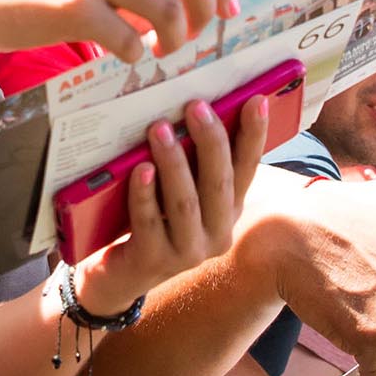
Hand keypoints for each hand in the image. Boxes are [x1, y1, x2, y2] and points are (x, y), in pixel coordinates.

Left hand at [75, 95, 270, 313]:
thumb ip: (195, 164)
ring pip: (186, 202)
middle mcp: (217, 234)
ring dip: (174, 162)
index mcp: (229, 211)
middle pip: (220, 182)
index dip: (254, 136)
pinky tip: (140, 170)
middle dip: (210, 141)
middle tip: (195, 106)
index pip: (248, 169)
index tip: (257, 101)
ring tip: (159, 128)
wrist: (119, 273)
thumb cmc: (153, 220)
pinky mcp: (154, 261)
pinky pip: (150, 221)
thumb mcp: (181, 192)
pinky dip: (145, 194)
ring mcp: (187, 252)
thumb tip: (199, 108)